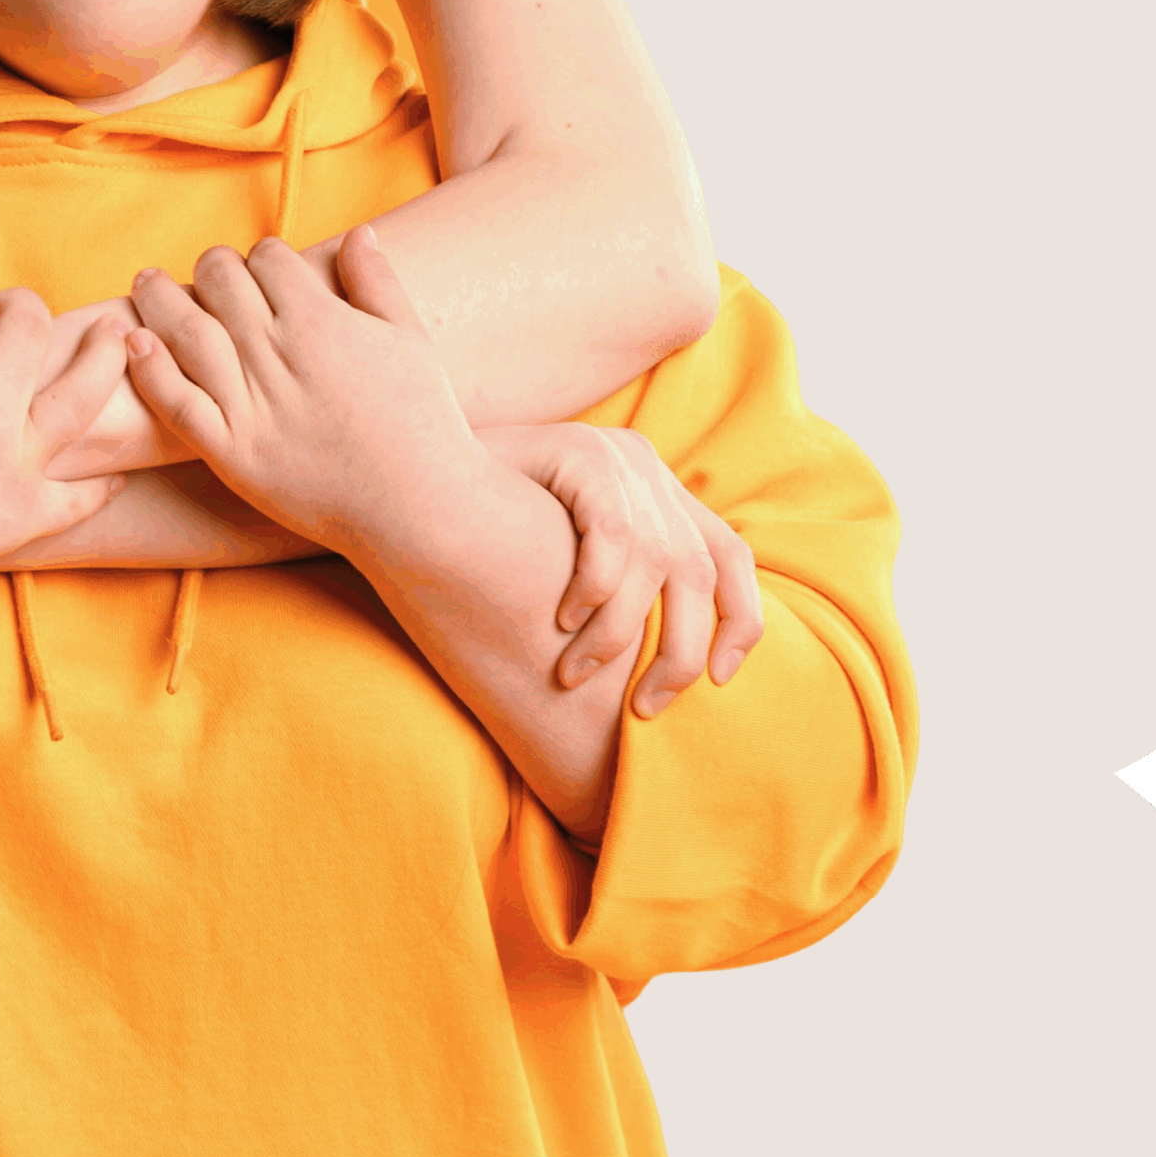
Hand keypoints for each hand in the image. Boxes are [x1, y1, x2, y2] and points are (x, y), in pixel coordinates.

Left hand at [123, 227, 487, 563]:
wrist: (417, 503)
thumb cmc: (422, 420)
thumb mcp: (411, 338)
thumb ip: (377, 282)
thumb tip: (358, 232)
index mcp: (320, 319)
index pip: (268, 258)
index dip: (262, 255)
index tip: (262, 268)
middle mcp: (277, 354)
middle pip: (222, 282)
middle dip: (211, 267)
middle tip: (205, 271)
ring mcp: (249, 404)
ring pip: (188, 332)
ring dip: (160, 300)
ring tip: (144, 282)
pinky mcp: (230, 451)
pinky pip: (178, 403)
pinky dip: (151, 369)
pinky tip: (135, 343)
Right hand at [484, 423, 763, 716]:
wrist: (415, 464)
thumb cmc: (486, 528)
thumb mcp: (564, 558)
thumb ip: (613, 587)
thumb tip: (651, 671)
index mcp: (656, 491)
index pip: (730, 556)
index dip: (740, 620)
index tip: (721, 680)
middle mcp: (647, 468)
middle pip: (702, 569)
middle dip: (682, 651)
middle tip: (647, 706)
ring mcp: (617, 454)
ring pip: (658, 562)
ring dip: (620, 633)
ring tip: (578, 673)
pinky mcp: (582, 450)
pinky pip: (612, 533)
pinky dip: (594, 586)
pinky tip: (562, 619)